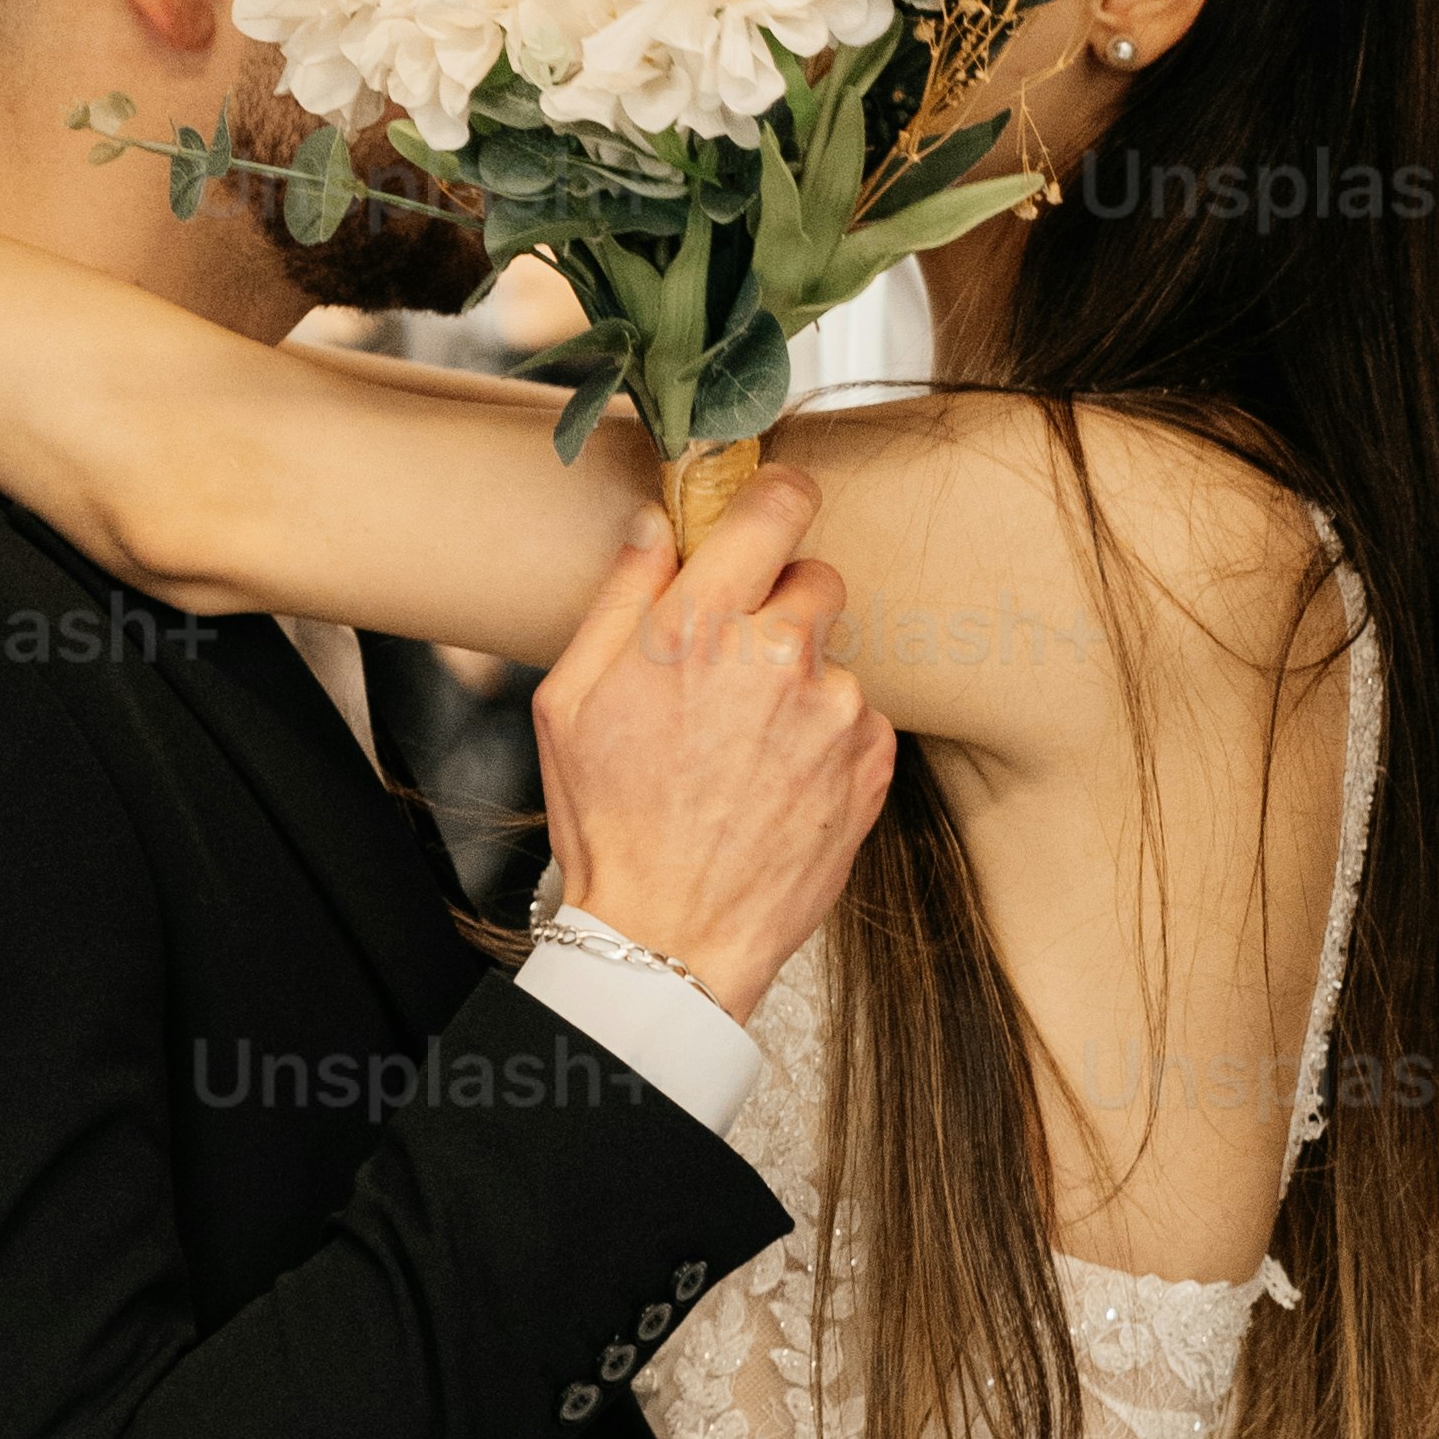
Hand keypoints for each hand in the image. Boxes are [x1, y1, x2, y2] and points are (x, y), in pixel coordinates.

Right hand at [532, 474, 893, 1027]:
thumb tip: (654, 522)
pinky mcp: (870, 762)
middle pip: (815, 577)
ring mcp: (835, 710)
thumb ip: (620, 596)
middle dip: (780, 607)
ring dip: (799, 686)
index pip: (776, 506)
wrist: (671, 939)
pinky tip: (775, 784)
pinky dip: (825, 740)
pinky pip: (857, 719)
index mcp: (699, 626)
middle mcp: (780, 655)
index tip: (771, 508)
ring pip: (832, 658)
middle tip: (732, 668)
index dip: (777, 499)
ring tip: (744, 752)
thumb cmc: (610, 825)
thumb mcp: (567, 702)